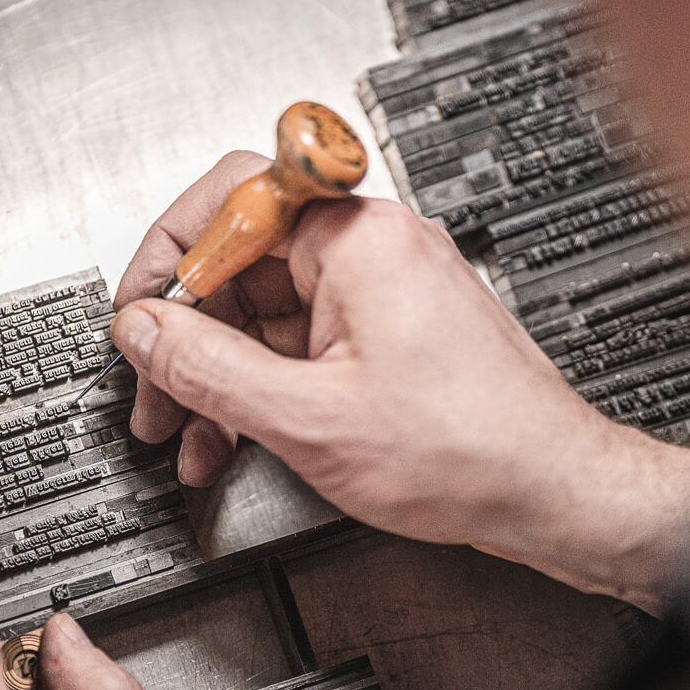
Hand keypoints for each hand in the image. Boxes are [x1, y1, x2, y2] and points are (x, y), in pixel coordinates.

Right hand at [113, 152, 689, 602]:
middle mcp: (374, 248)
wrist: (549, 490)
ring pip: (268, 309)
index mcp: (358, 239)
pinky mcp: (391, 331)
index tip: (140, 314)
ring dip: (220, 374)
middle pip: (243, 261)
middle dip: (188, 336)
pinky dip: (265, 384)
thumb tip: (144, 331)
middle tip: (155, 396)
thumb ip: (208, 369)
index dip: (169, 259)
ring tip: (191, 436)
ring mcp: (385, 289)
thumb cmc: (469, 450)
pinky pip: (304, 339)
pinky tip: (237, 435)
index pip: (230, 199)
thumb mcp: (308, 418)